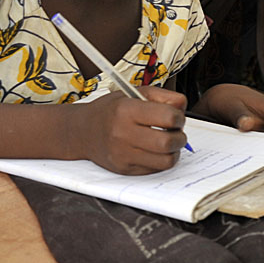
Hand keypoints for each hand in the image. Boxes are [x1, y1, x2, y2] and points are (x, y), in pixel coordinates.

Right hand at [65, 86, 188, 174]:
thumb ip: (162, 96)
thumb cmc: (110, 110)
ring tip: (166, 142)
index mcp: (126, 110)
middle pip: (169, 142)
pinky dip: (160, 160)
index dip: (178, 117)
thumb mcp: (132, 93)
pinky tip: (153, 151)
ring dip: (173, 152)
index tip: (175, 117)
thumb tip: (182, 107)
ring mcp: (123, 154)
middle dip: (180, 137)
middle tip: (174, 132)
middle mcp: (122, 133)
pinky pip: (155, 169)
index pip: (169, 117)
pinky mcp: (125, 169)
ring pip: (166, 161)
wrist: (81, 131)